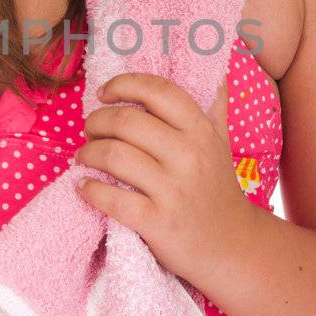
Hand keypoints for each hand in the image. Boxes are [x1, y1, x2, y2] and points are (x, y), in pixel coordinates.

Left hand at [73, 70, 252, 292]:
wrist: (232, 246)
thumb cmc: (217, 190)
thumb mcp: (222, 144)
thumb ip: (214, 107)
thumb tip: (214, 70)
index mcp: (201, 131)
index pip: (157, 91)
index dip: (123, 84)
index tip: (103, 93)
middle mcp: (189, 156)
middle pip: (126, 120)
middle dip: (96, 122)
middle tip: (89, 130)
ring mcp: (173, 190)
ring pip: (114, 155)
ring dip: (88, 153)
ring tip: (84, 156)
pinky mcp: (158, 222)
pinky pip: (111, 198)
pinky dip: (90, 189)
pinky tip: (84, 186)